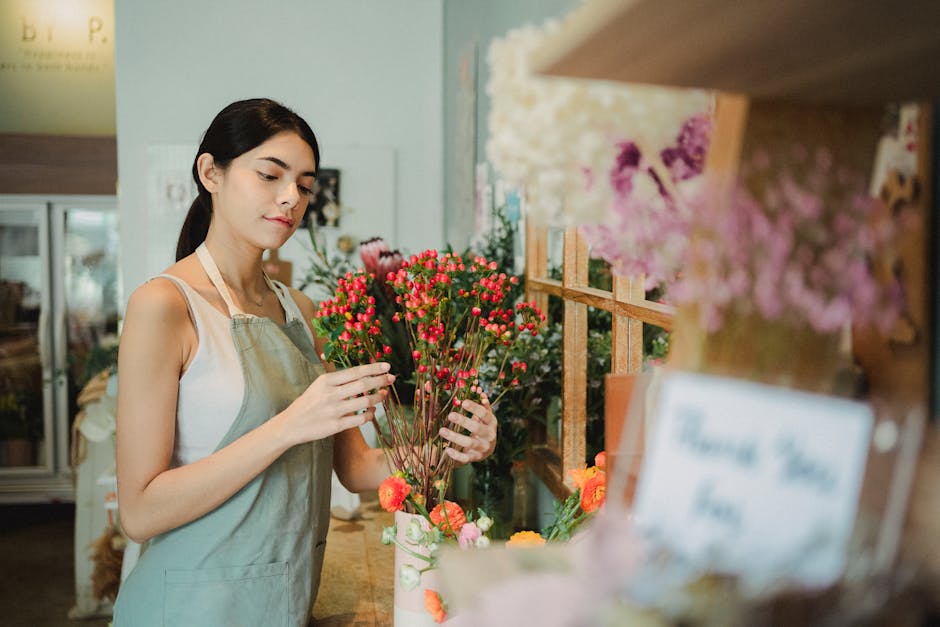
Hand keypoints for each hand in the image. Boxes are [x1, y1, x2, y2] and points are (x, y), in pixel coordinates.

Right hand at [277, 362, 393, 445]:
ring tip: (384, 394)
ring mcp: (333, 411)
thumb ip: (339, 380)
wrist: (291, 424)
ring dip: (379, 397)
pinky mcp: (336, 426)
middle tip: (392, 378)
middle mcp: (330, 394)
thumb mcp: (319, 385)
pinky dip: (370, 414)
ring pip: (365, 401)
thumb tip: (364, 374)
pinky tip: (373, 410)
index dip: (373, 368)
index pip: (355, 371)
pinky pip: (360, 419)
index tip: (387, 366)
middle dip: (381, 380)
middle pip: (363, 384)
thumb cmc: (308, 403)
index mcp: (326, 381)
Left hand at [438, 395, 496, 463]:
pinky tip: (446, 449)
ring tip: (441, 431)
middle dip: (463, 421)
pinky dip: (456, 454)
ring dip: (455, 437)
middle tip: (450, 415)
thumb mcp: (484, 416)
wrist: (487, 448)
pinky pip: (465, 458)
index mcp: (491, 422)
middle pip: (477, 428)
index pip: (484, 414)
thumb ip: (481, 404)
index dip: (475, 408)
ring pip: (469, 443)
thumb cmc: (483, 426)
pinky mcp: (475, 458)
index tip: (463, 402)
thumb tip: (479, 390)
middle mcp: (489, 436)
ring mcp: (482, 448)